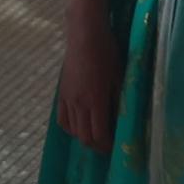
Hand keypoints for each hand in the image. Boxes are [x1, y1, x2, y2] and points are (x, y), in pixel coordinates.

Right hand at [56, 15, 122, 153]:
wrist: (85, 36)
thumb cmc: (107, 54)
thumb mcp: (119, 77)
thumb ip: (119, 101)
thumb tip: (122, 121)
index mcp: (96, 101)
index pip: (99, 135)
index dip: (106, 146)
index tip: (115, 148)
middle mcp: (79, 103)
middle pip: (84, 137)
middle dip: (96, 146)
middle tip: (107, 145)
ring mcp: (68, 99)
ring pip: (72, 130)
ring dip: (83, 138)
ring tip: (94, 136)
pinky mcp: (61, 93)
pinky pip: (62, 119)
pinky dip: (70, 128)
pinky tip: (78, 125)